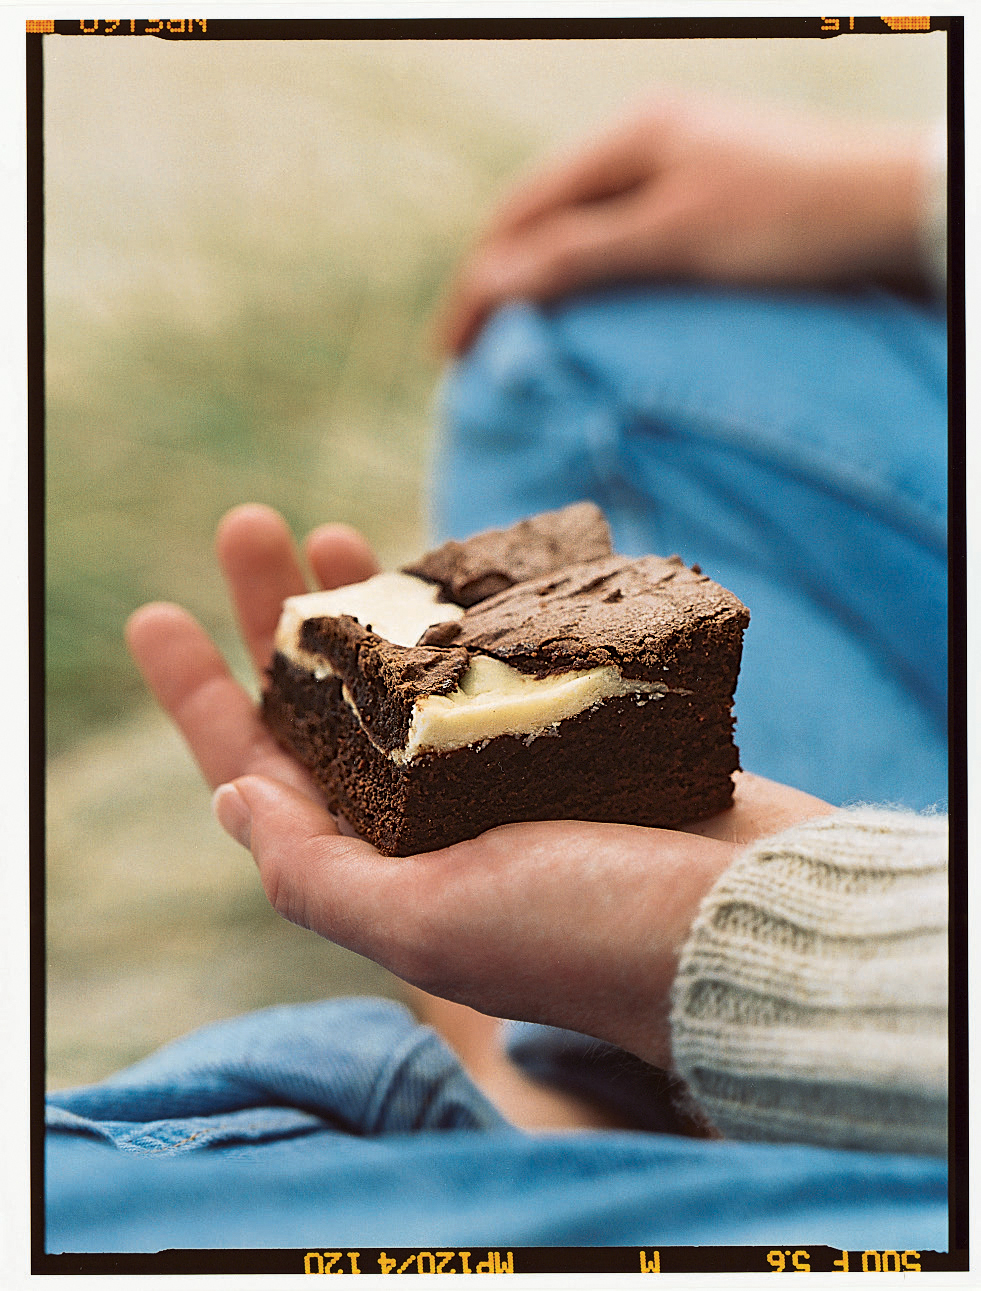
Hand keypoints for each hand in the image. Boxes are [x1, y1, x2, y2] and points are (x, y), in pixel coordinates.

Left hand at [127, 504, 832, 1069]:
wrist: (753, 920)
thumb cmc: (592, 931)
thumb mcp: (429, 924)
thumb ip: (318, 877)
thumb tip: (229, 803)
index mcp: (383, 869)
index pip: (261, 777)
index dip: (200, 698)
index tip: (159, 613)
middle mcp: (433, 821)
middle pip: (327, 704)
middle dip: (279, 619)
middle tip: (250, 525)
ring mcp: (502, 770)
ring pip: (406, 671)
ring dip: (363, 602)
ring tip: (327, 531)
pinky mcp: (570, 730)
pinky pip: (492, 658)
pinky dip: (458, 611)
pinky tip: (438, 564)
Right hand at [436, 91, 930, 353]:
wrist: (897, 212)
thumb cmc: (792, 220)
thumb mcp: (676, 237)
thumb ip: (581, 256)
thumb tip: (489, 282)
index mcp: (630, 137)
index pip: (522, 212)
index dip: (478, 282)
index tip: (449, 355)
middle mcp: (646, 146)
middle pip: (544, 219)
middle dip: (501, 285)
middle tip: (471, 358)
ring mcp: (677, 174)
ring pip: (581, 235)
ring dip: (543, 289)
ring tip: (516, 348)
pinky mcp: (705, 209)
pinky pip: (621, 247)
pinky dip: (590, 288)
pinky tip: (586, 324)